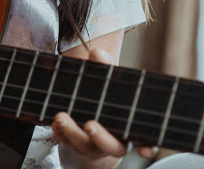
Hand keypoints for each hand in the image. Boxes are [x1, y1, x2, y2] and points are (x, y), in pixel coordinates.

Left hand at [52, 48, 158, 167]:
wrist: (88, 123)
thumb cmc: (106, 99)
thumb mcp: (108, 82)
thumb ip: (105, 67)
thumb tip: (97, 52)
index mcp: (131, 127)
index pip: (147, 142)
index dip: (149, 148)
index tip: (144, 152)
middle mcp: (115, 141)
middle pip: (112, 146)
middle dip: (100, 137)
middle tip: (89, 125)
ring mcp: (95, 147)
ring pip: (86, 146)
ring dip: (72, 133)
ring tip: (60, 118)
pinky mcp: (76, 147)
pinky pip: (68, 144)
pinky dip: (61, 135)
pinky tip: (54, 124)